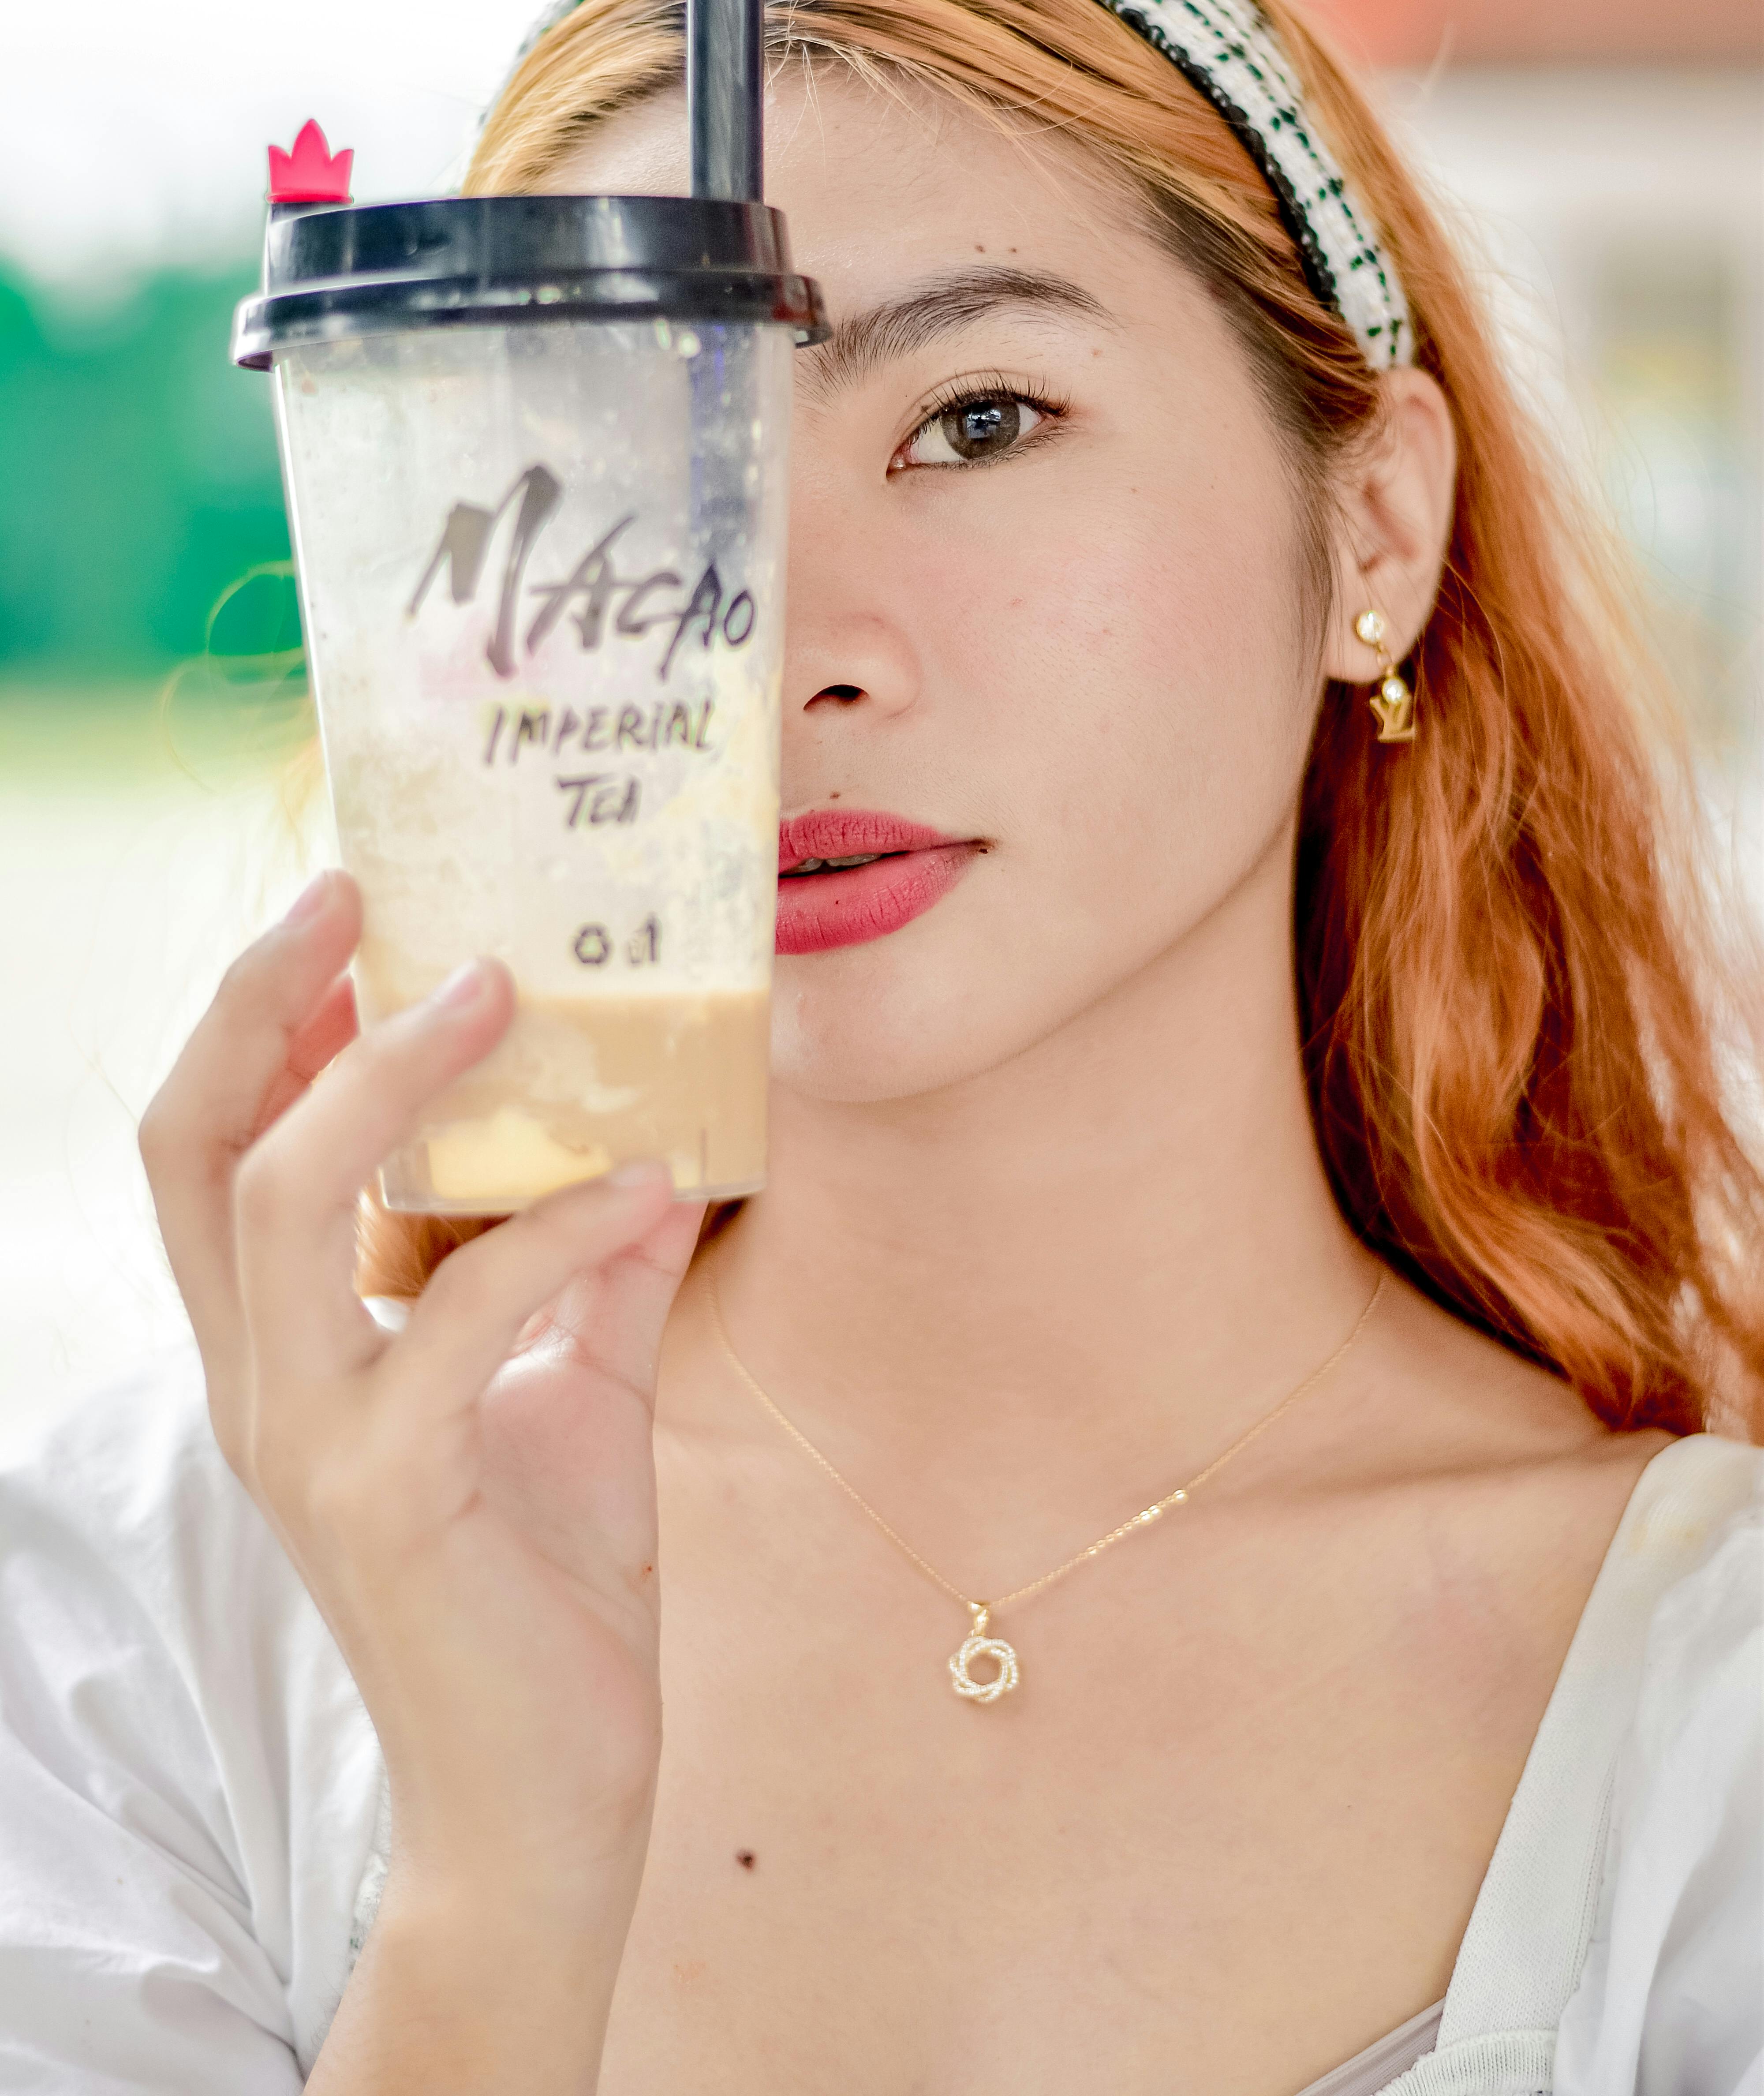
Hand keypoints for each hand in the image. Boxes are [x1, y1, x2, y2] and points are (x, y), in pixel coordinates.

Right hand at [139, 870, 701, 1933]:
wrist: (551, 1798)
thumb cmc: (548, 1595)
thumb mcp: (578, 1395)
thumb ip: (594, 1276)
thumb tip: (657, 1149)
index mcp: (287, 1353)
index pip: (212, 1153)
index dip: (253, 1023)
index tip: (340, 910)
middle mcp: (265, 1386)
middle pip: (196, 1149)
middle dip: (260, 1004)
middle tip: (356, 892)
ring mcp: (311, 1443)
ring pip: (284, 1207)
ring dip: (392, 1081)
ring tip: (506, 989)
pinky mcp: (389, 1499)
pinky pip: (457, 1317)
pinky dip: (561, 1233)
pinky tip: (660, 1188)